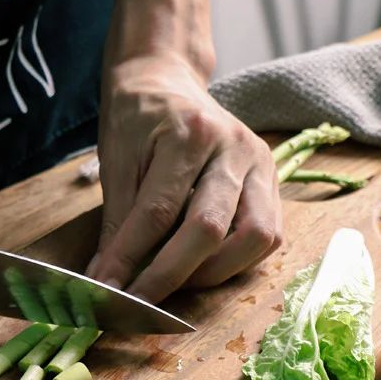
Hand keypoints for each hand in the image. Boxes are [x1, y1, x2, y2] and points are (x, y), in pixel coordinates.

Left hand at [87, 54, 281, 303]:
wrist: (166, 81)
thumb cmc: (137, 120)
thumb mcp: (116, 163)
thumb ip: (118, 224)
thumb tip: (109, 281)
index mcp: (190, 133)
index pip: (159, 213)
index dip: (130, 259)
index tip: (107, 290)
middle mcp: (235, 148)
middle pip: (211, 229)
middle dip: (171, 276)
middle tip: (139, 299)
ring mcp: (262, 164)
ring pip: (255, 238)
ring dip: (212, 273)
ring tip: (175, 281)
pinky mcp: (273, 182)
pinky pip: (267, 236)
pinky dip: (235, 260)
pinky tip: (203, 265)